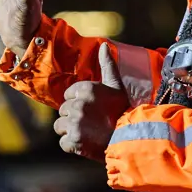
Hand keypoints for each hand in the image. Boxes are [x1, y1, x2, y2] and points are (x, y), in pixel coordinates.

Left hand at [55, 45, 130, 160]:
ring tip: (87, 133)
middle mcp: (77, 105)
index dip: (79, 102)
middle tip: (91, 122)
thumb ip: (108, 65)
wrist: (131, 138)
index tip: (91, 109)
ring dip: (71, 131)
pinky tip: (85, 144)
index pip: (69, 95)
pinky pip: (63, 143)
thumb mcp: (116, 86)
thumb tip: (104, 45)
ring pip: (60, 126)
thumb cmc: (124, 111)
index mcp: (86, 89)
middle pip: (63, 110)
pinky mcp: (73, 140)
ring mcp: (74, 123)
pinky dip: (72, 146)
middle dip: (73, 117)